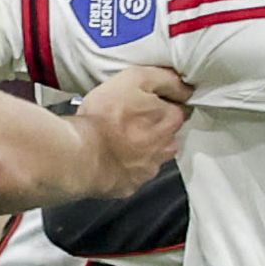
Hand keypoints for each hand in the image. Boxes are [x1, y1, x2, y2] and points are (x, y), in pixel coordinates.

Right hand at [72, 67, 190, 192]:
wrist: (80, 154)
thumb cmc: (105, 117)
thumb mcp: (136, 79)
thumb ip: (165, 80)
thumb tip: (184, 87)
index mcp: (170, 122)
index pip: (178, 109)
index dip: (161, 103)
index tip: (145, 101)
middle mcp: (165, 148)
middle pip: (166, 134)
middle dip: (152, 127)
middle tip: (128, 119)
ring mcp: (149, 170)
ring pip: (150, 155)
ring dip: (140, 148)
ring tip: (116, 139)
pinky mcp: (131, 186)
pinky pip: (132, 174)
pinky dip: (124, 166)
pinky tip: (110, 157)